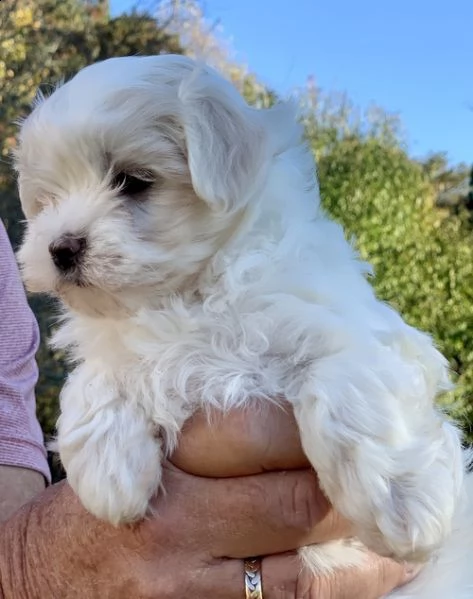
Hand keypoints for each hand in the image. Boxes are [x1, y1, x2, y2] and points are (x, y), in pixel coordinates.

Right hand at [0, 404, 418, 597]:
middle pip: (294, 503)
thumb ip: (204, 433)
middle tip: (378, 468)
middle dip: (345, 485)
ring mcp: (192, 590)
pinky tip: (372, 572)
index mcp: (161, 466)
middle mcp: (178, 529)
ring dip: (357, 547)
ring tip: (392, 524)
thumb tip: (293, 416)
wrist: (43, 577)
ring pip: (303, 572)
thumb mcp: (136, 448)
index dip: (310, 426)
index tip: (340, 414)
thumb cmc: (104, 500)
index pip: (256, 434)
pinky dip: (338, 592)